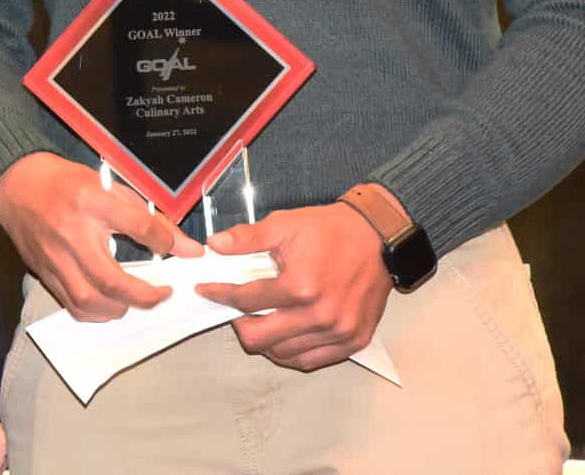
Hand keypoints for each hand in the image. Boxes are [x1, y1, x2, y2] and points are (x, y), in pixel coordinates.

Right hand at [0, 152, 198, 320]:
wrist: (18, 185)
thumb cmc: (66, 182)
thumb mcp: (109, 186)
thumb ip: (146, 216)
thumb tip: (185, 247)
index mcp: (91, 200)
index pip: (137, 226)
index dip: (165, 242)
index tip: (183, 252)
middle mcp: (72, 232)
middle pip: (112, 280)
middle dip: (145, 296)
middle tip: (163, 293)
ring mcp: (55, 257)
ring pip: (91, 301)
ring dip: (121, 309)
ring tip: (135, 300)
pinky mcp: (44, 272)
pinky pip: (73, 305)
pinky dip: (96, 313)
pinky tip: (110, 305)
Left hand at [195, 201, 392, 369]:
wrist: (377, 237)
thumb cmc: (330, 230)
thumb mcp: (284, 224)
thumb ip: (247, 238)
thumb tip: (215, 246)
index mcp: (300, 286)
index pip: (246, 300)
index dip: (220, 294)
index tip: (206, 290)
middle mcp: (320, 316)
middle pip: (260, 338)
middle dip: (238, 324)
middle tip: (233, 310)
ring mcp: (339, 333)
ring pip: (284, 354)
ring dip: (264, 340)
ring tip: (256, 321)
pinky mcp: (353, 341)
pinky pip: (311, 360)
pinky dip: (290, 353)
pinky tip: (281, 337)